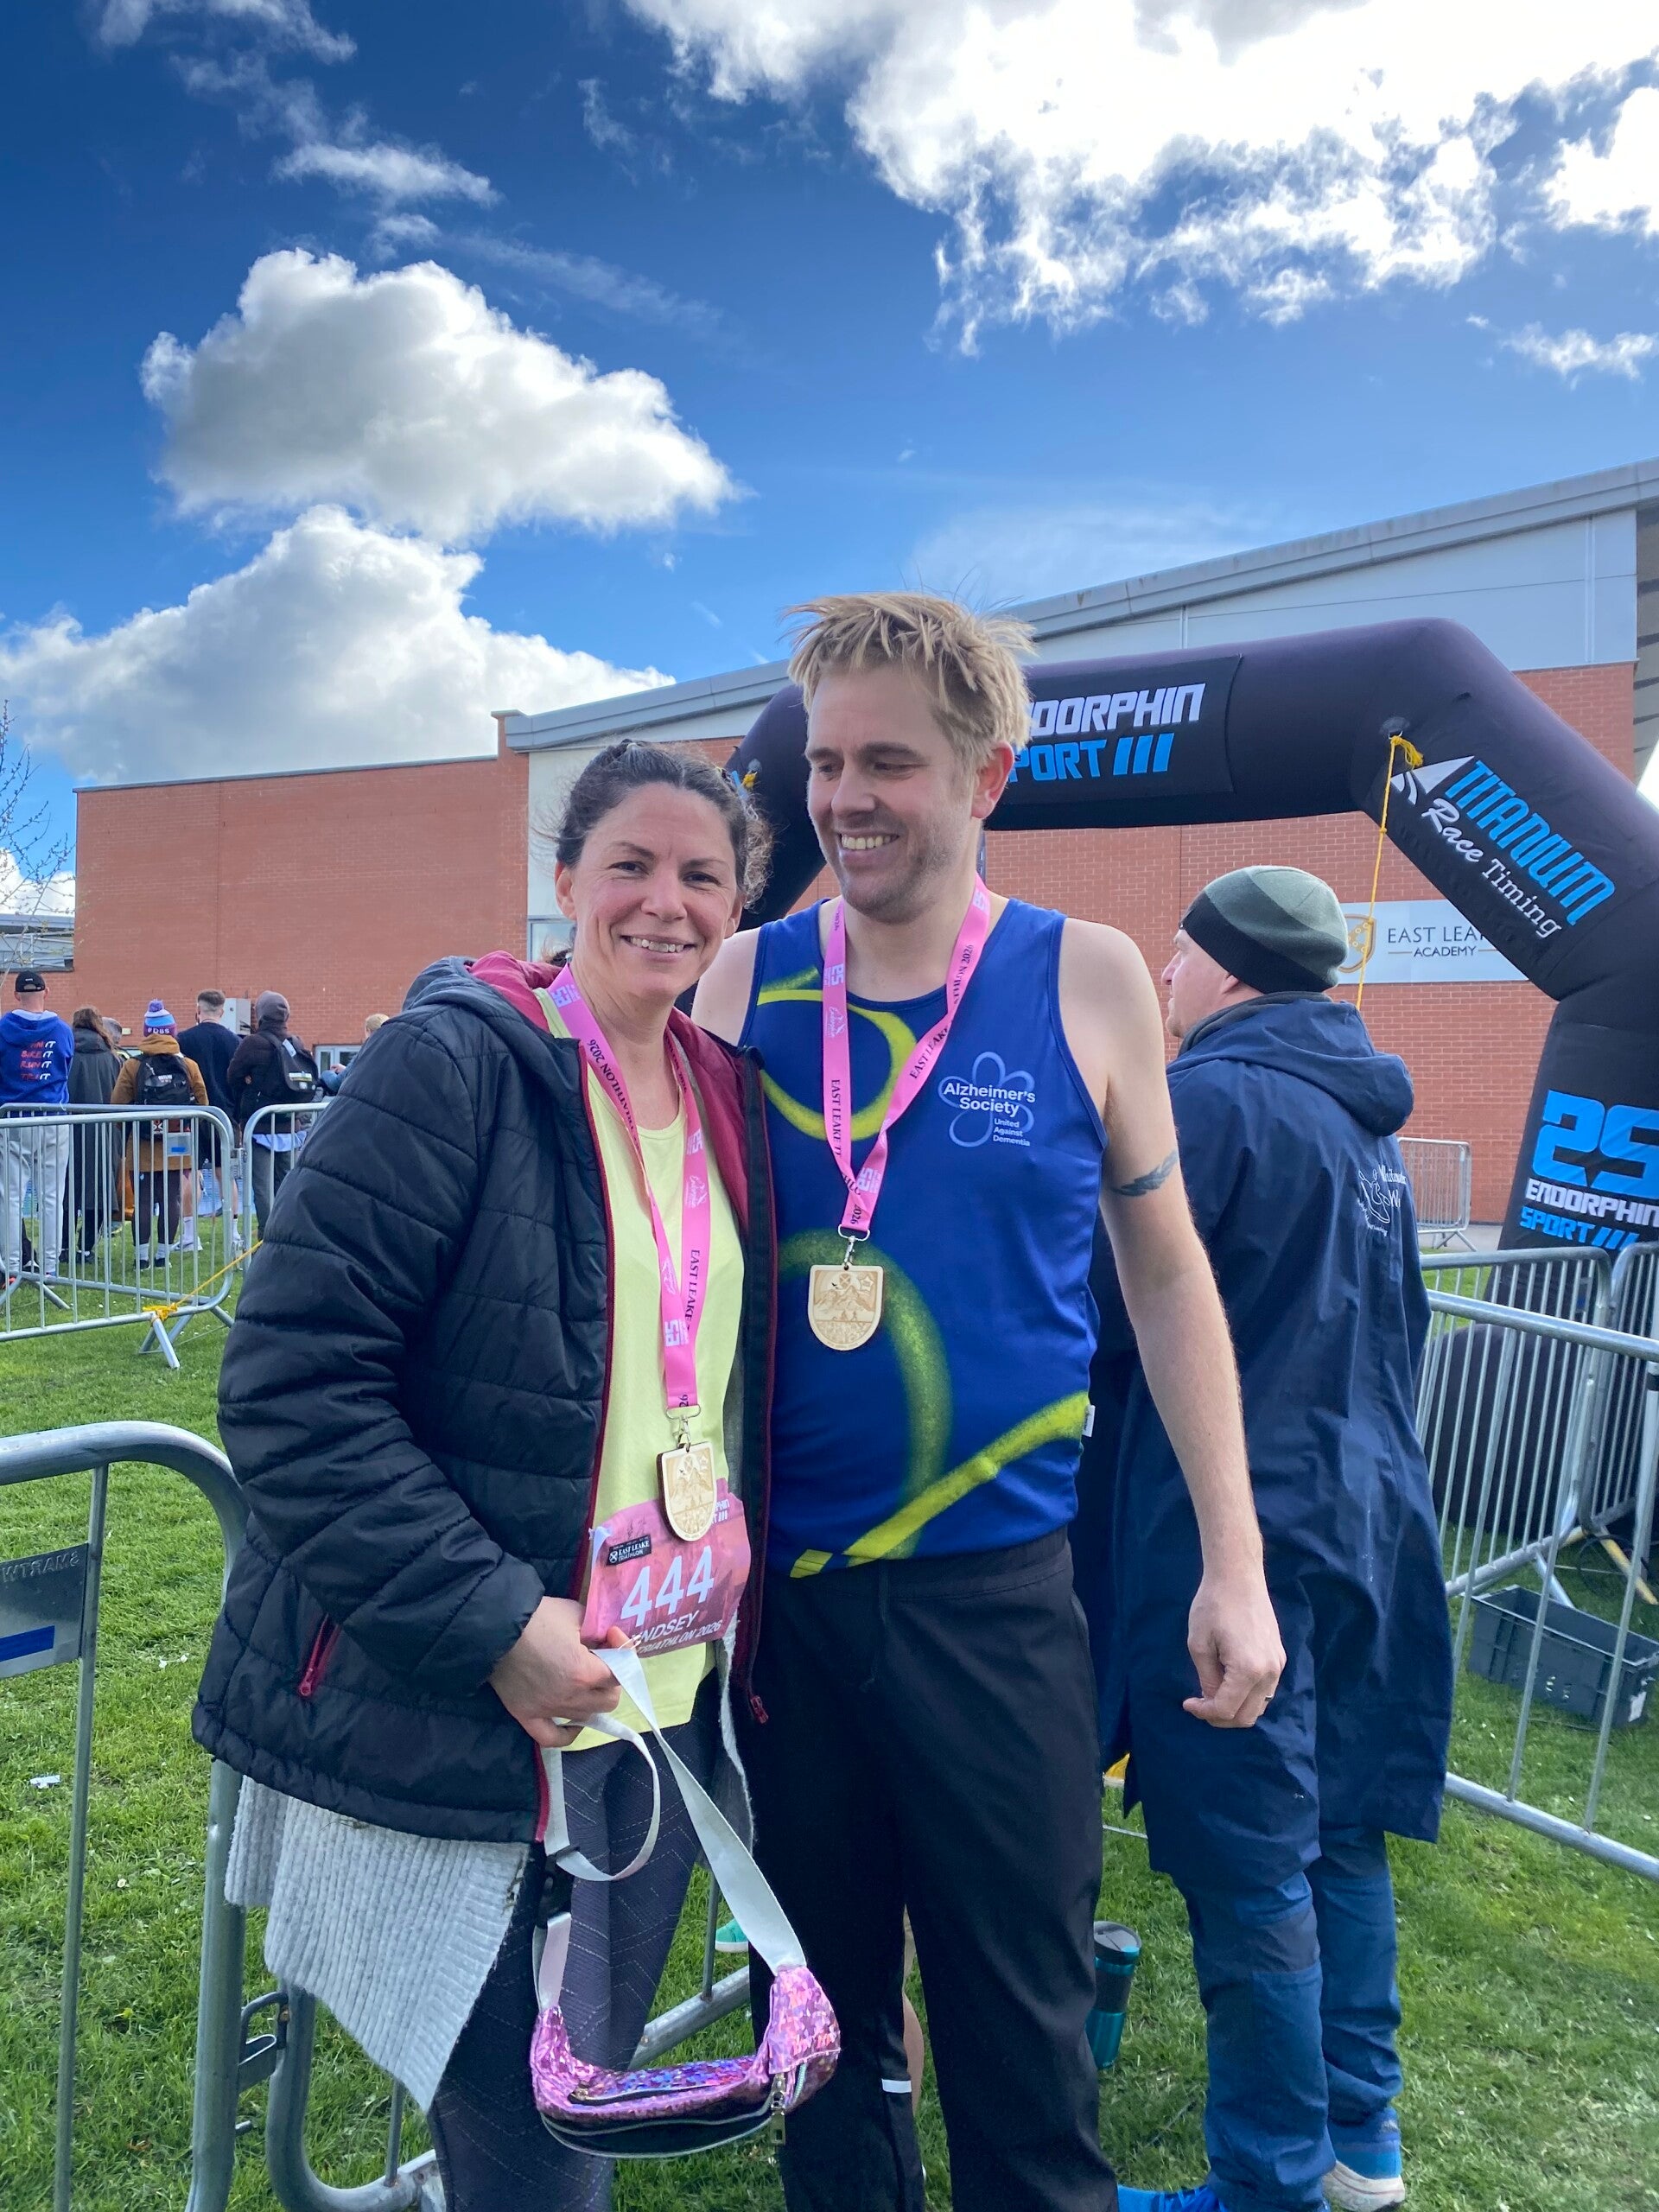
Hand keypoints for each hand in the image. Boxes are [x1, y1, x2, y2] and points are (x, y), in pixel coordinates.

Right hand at [488, 1597, 631, 1748]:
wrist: (495, 1628)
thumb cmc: (537, 1618)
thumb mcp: (575, 1613)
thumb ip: (597, 1628)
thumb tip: (608, 1637)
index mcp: (584, 1672)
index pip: (620, 1674)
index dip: (622, 1653)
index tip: (612, 1636)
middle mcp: (569, 1697)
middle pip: (608, 1701)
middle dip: (611, 1680)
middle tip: (602, 1663)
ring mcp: (548, 1710)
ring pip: (585, 1717)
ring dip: (591, 1700)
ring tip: (585, 1683)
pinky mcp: (527, 1716)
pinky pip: (552, 1738)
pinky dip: (567, 1734)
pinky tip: (574, 1724)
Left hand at [1184, 1566, 1284, 1728]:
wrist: (1238, 1576)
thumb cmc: (1213, 1605)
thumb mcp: (1200, 1644)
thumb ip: (1207, 1679)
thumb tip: (1211, 1701)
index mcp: (1248, 1670)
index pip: (1227, 1709)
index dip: (1204, 1712)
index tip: (1187, 1703)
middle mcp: (1270, 1673)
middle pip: (1247, 1716)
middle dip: (1221, 1718)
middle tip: (1200, 1705)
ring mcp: (1278, 1665)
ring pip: (1259, 1706)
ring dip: (1236, 1709)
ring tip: (1212, 1695)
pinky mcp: (1279, 1657)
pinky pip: (1265, 1690)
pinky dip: (1247, 1696)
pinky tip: (1229, 1684)